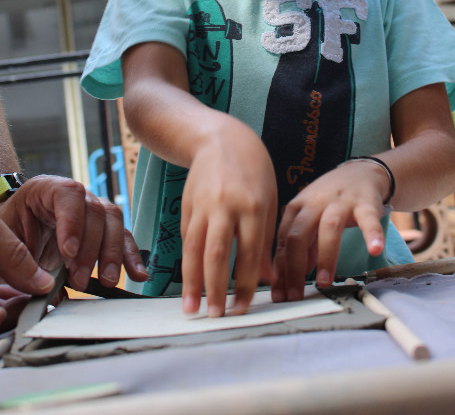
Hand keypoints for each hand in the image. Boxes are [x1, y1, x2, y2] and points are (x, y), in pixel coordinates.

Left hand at [0, 175, 147, 291]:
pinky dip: (130, 256)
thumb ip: (21, 264)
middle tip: (78, 280)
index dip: (72, 222)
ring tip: (106, 281)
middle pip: (95, 211)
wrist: (12, 225)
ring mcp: (93, 208)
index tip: (68, 253)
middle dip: (90, 249)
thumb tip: (49, 292)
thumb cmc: (6, 230)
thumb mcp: (2, 244)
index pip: (68, 195)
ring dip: (112, 253)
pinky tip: (137, 275)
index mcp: (45, 189)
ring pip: (113, 221)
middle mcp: (75, 194)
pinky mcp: (104, 228)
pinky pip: (122, 237)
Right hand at [181, 122, 276, 317]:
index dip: (245, 284)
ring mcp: (202, 204)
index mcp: (252, 206)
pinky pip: (186, 237)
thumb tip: (267, 278)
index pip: (248, 253)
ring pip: (194, 248)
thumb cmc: (253, 171)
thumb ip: (265, 240)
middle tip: (215, 316)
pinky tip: (188, 281)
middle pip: (216, 253)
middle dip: (214, 288)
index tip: (242, 308)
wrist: (221, 138)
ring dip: (192, 281)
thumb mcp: (269, 201)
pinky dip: (186, 261)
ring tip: (191, 308)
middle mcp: (225, 206)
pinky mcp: (186, 204)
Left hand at [271, 159, 389, 299]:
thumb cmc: (330, 200)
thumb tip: (290, 276)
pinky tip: (375, 250)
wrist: (360, 172)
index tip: (279, 295)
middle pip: (298, 235)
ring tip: (323, 282)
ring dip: (325, 257)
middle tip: (295, 296)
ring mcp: (340, 202)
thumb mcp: (309, 217)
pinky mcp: (366, 203)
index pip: (282, 241)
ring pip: (328, 228)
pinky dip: (372, 235)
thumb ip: (301, 245)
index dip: (279, 270)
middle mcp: (315, 203)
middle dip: (294, 268)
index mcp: (297, 208)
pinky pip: (369, 220)